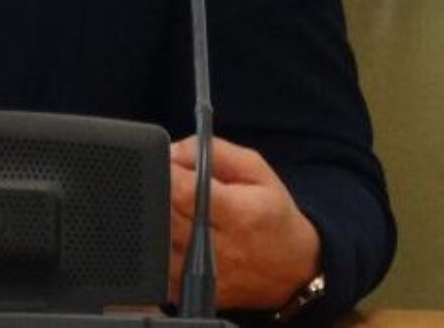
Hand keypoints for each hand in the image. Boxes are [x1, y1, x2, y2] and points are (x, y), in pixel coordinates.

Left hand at [168, 135, 319, 310]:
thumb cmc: (271, 213)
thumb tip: (172, 151)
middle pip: (162, 213)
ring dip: (153, 219)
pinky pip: (152, 263)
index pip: (183, 191)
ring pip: (153, 240)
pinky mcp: (185, 291)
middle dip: (155, 191)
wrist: (291, 269)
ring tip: (170, 207)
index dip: (165, 172)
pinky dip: (153, 245)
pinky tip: (170, 233)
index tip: (161, 160)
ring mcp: (198, 274)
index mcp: (238, 215)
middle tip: (165, 181)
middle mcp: (217, 248)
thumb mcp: (256, 170)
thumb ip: (213, 152)